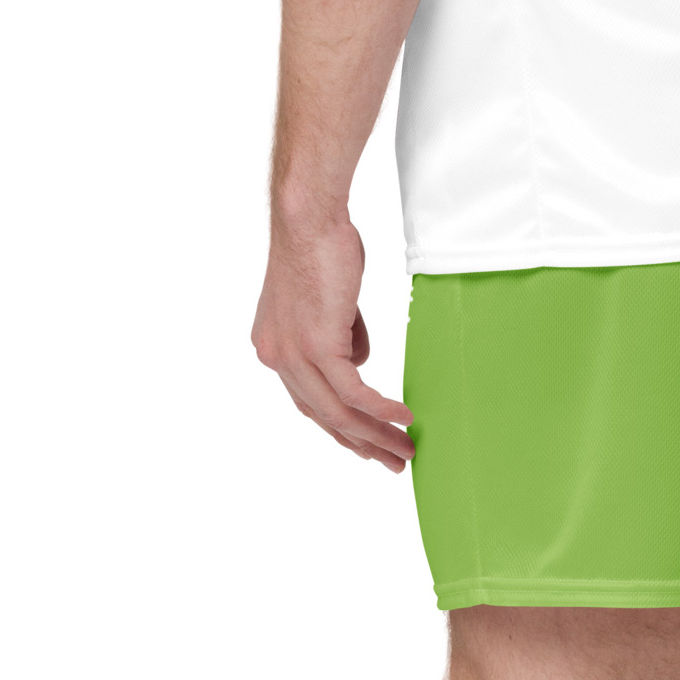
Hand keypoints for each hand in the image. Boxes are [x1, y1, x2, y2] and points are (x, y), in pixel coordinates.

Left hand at [252, 212, 413, 470]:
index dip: (342, 429)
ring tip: (405, 450)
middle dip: (363, 444)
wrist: (309, 217)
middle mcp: (276, 356)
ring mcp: (294, 354)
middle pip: (324, 417)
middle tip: (394, 462)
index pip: (310, 402)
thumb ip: (341, 336)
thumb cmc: (322, 246)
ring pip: (339, 412)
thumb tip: (359, 360)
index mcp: (274, 348)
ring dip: (376, 435)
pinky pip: (355, 392)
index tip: (369, 445)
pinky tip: (404, 419)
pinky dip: (381, 409)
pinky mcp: (318, 346)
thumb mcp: (332, 302)